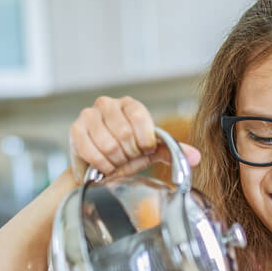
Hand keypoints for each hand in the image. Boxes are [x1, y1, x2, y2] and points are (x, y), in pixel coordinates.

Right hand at [68, 95, 200, 182]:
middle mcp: (108, 104)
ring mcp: (89, 115)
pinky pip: (91, 151)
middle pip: (125, 134)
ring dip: (115, 162)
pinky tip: (103, 166)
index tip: (144, 151)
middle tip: (127, 159)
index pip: (142, 119)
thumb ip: (172, 151)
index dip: (145, 143)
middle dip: (129, 154)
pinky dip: (101, 164)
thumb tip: (196, 157)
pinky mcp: (75, 129)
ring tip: (116, 162)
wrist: (100, 166)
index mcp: (131, 105)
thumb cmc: (127, 154)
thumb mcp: (151, 151)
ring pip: (109, 144)